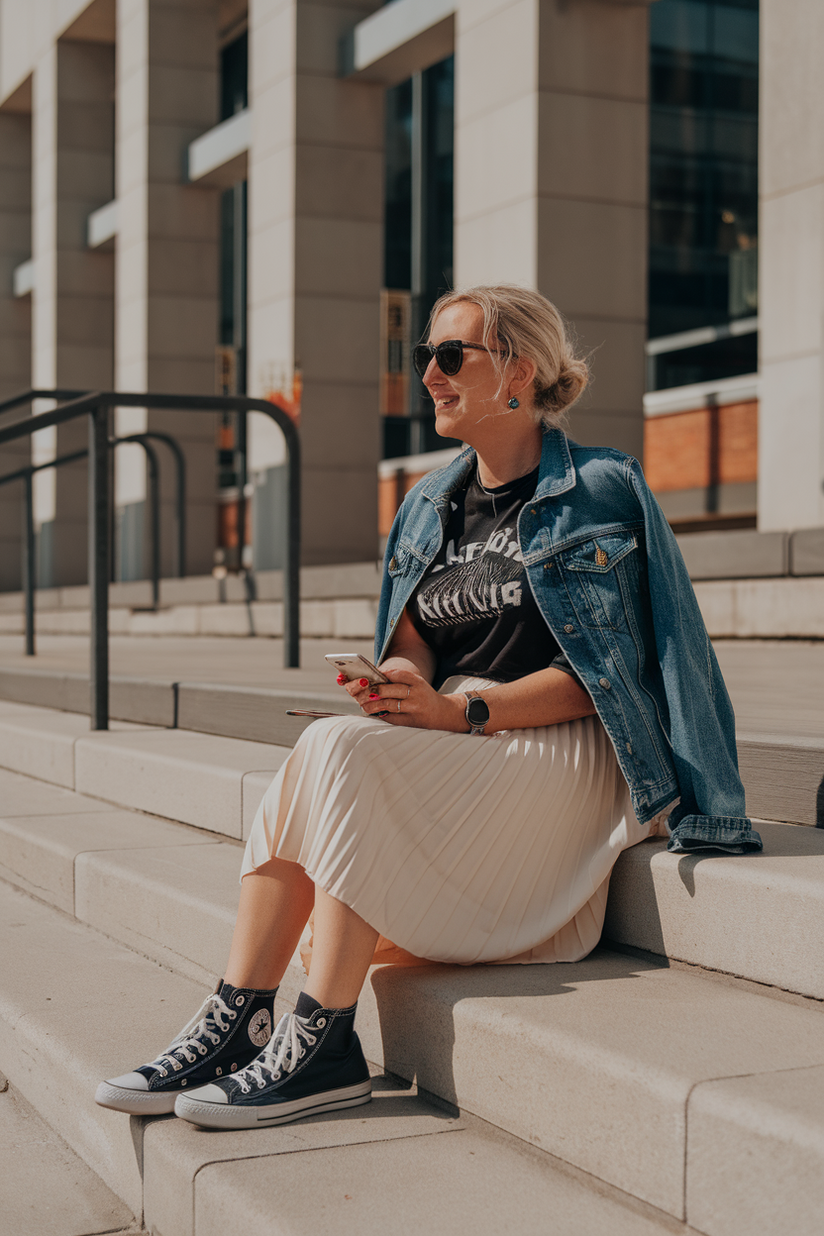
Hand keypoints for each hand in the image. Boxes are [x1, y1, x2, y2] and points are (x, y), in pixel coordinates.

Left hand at [341, 669, 466, 731]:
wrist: (444, 714)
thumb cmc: (424, 697)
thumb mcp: (417, 684)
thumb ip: (399, 681)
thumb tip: (373, 682)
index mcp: (417, 681)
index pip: (396, 674)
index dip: (381, 675)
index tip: (370, 676)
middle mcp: (416, 693)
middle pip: (389, 689)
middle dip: (372, 690)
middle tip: (361, 692)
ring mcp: (414, 708)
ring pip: (388, 704)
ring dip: (373, 705)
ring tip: (363, 705)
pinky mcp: (411, 721)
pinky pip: (392, 717)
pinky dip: (382, 715)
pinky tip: (375, 713)